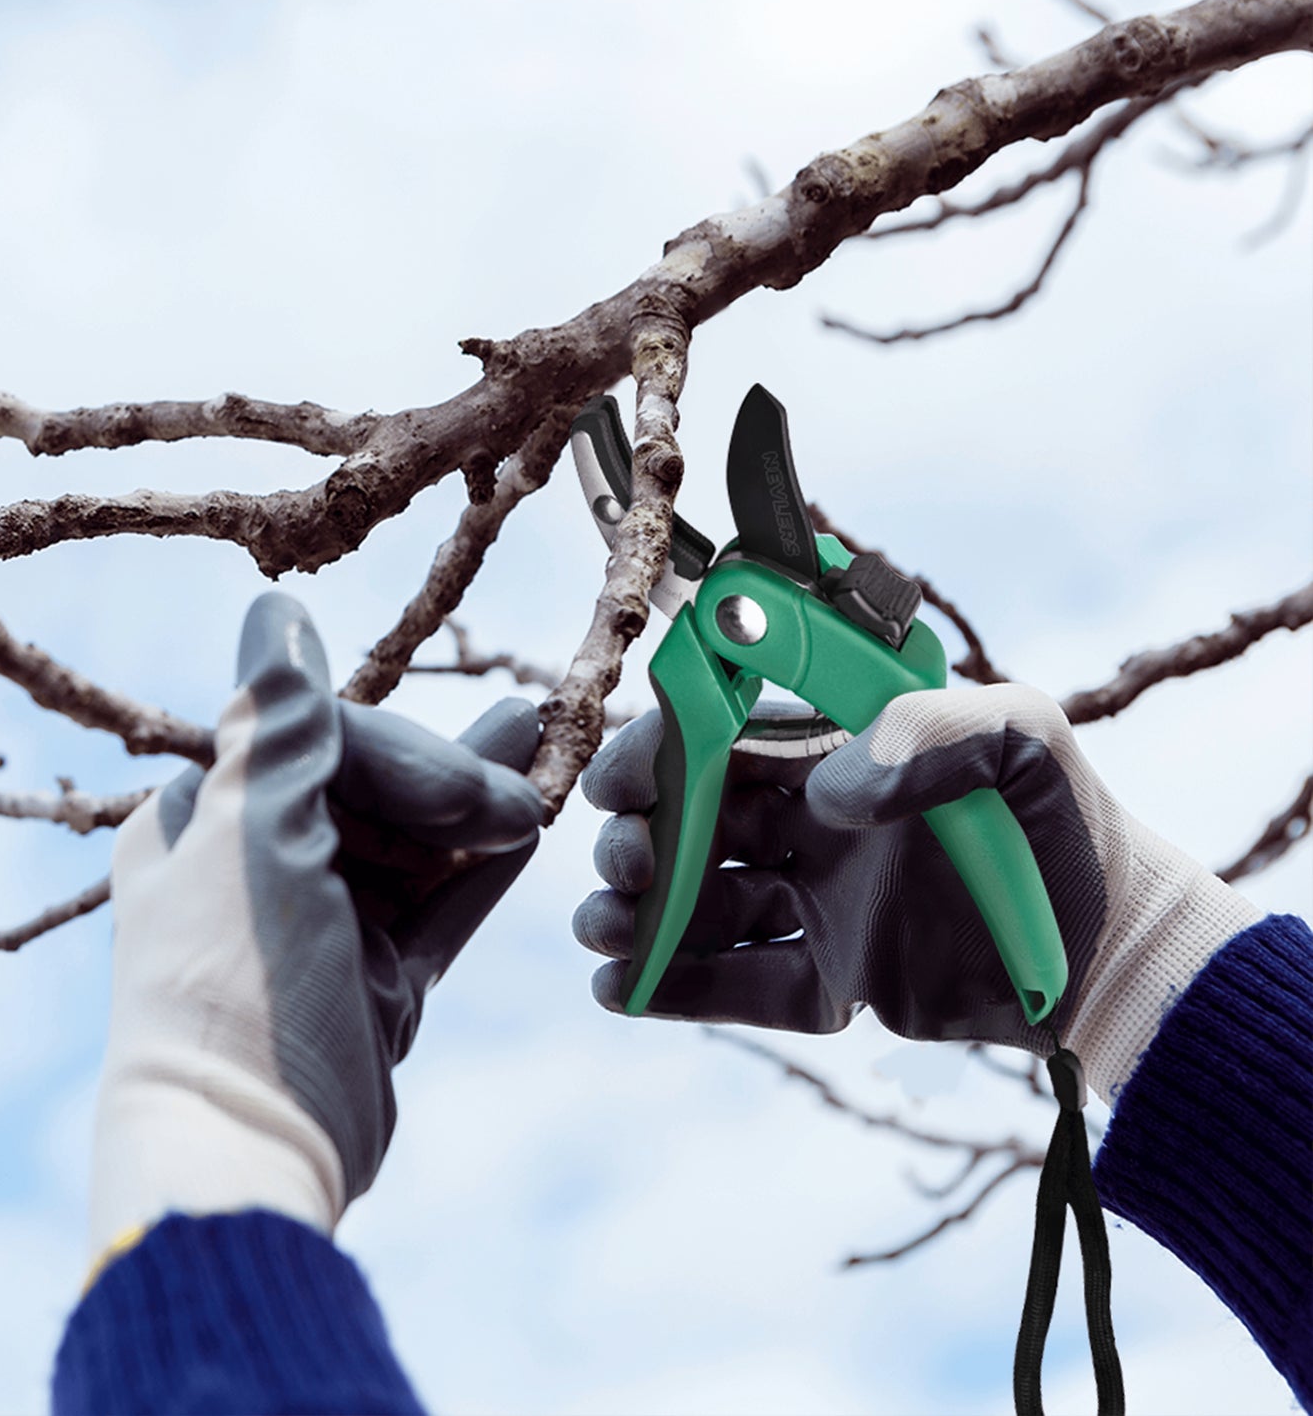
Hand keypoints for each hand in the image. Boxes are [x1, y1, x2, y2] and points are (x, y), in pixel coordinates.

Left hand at [89, 593, 542, 1257]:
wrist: (249, 1150)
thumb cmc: (233, 981)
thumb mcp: (254, 838)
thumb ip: (281, 726)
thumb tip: (275, 608)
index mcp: (207, 820)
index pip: (320, 741)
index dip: (403, 752)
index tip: (467, 786)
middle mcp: (262, 863)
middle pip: (377, 787)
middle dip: (455, 771)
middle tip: (533, 752)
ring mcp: (326, 924)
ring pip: (419, 842)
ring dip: (482, 801)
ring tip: (545, 740)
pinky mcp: (377, 978)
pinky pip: (441, 906)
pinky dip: (485, 869)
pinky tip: (534, 827)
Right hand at [574, 684, 1259, 1102]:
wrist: (1115, 949)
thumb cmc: (1066, 823)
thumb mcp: (1018, 739)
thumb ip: (926, 732)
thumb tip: (826, 794)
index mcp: (838, 757)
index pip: (723, 742)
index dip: (658, 755)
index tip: (615, 783)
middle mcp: (815, 827)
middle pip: (693, 826)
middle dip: (639, 841)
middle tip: (628, 865)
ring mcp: (821, 906)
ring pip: (704, 908)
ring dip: (642, 917)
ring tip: (606, 934)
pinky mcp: (836, 980)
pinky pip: (744, 986)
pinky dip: (680, 989)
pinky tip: (622, 989)